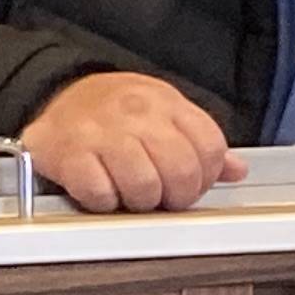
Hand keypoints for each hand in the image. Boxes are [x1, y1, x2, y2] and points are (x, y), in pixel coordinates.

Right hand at [21, 71, 241, 212]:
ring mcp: (102, 133)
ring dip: (140, 202)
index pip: (209, 147)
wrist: (58, 92)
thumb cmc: (117, 111)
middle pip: (181, 171)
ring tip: (131, 194)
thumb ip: (199, 143)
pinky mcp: (69, 153)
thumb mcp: (165, 114)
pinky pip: (100, 194)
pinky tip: (102, 190)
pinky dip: (104, 202)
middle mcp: (138, 115)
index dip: (206, 177)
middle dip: (177, 197)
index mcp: (168, 105)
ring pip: (144, 186)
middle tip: (163, 197)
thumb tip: (237, 169)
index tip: (191, 185)